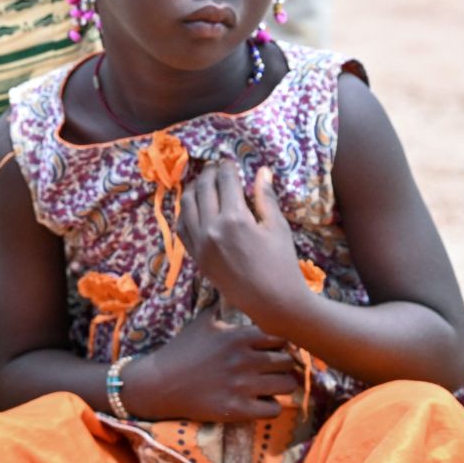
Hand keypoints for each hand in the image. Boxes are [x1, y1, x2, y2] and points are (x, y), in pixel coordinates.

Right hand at [120, 311, 297, 422]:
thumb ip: (224, 305)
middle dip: (284, 365)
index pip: (283, 337)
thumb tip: (237, 285)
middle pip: (288, 362)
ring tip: (270, 385)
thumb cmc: (182, 350)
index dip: (282, 343)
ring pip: (287, 385)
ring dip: (281, 385)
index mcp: (238, 337)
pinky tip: (260, 402)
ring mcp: (242, 386)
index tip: (274, 349)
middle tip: (274, 369)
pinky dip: (271, 407)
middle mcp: (244, 360)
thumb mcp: (202, 321)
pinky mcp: (237, 409)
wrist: (158, 383)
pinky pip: (274, 410)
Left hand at [179, 162, 306, 331]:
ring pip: (187, 205)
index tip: (229, 161)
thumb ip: (266, 197)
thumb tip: (262, 170)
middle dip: (209, 173)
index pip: (225, 182)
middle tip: (215, 166)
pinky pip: (182, 227)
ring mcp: (200, 243)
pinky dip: (185, 211)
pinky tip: (193, 205)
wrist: (270, 301)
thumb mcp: (277, 227)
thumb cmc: (281, 263)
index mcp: (235, 219)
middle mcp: (211, 229)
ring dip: (194, 189)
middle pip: (203, 189)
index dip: (227, 167)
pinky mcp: (195, 256)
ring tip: (203, 182)